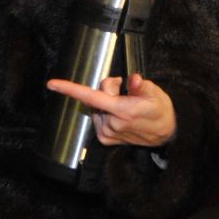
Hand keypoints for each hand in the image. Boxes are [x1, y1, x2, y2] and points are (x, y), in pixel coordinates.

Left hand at [45, 73, 176, 147]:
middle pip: (98, 95)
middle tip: (128, 92)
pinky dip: (106, 112)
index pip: (91, 96)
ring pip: (97, 105)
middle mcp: (111, 124)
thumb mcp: (155, 93)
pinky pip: (98, 116)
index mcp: (123, 111)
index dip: (70, 89)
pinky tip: (121, 116)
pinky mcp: (105, 139)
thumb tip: (133, 79)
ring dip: (108, 102)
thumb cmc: (160, 110)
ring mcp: (107, 133)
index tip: (52, 84)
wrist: (166, 133)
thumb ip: (140, 85)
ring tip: (127, 106)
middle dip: (110, 89)